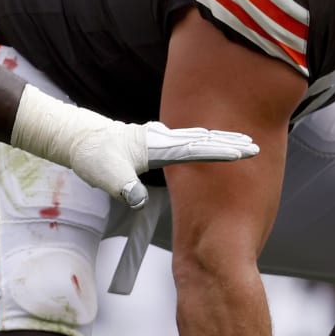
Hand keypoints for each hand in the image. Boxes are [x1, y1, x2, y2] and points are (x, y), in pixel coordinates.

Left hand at [11, 86, 258, 207]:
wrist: (80, 139)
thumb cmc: (93, 156)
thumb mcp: (105, 176)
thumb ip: (123, 187)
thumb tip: (136, 198)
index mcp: (156, 146)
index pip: (195, 149)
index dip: (220, 152)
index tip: (244, 152)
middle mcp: (161, 138)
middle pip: (202, 139)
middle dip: (229, 142)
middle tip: (255, 145)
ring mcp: (159, 138)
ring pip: (196, 136)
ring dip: (220, 138)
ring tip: (242, 141)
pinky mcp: (155, 140)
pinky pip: (186, 138)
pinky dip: (203, 138)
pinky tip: (210, 138)